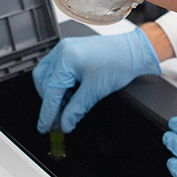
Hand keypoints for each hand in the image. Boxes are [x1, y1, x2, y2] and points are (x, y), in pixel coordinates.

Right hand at [32, 28, 160, 132]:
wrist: (133, 51)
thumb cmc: (119, 63)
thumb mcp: (95, 91)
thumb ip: (76, 109)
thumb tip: (65, 123)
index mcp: (66, 58)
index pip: (50, 90)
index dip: (48, 112)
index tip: (45, 126)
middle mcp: (62, 51)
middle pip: (43, 82)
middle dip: (49, 101)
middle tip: (58, 119)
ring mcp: (66, 49)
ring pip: (48, 76)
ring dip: (54, 94)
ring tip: (67, 108)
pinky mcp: (71, 52)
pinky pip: (57, 70)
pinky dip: (61, 85)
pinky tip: (71, 96)